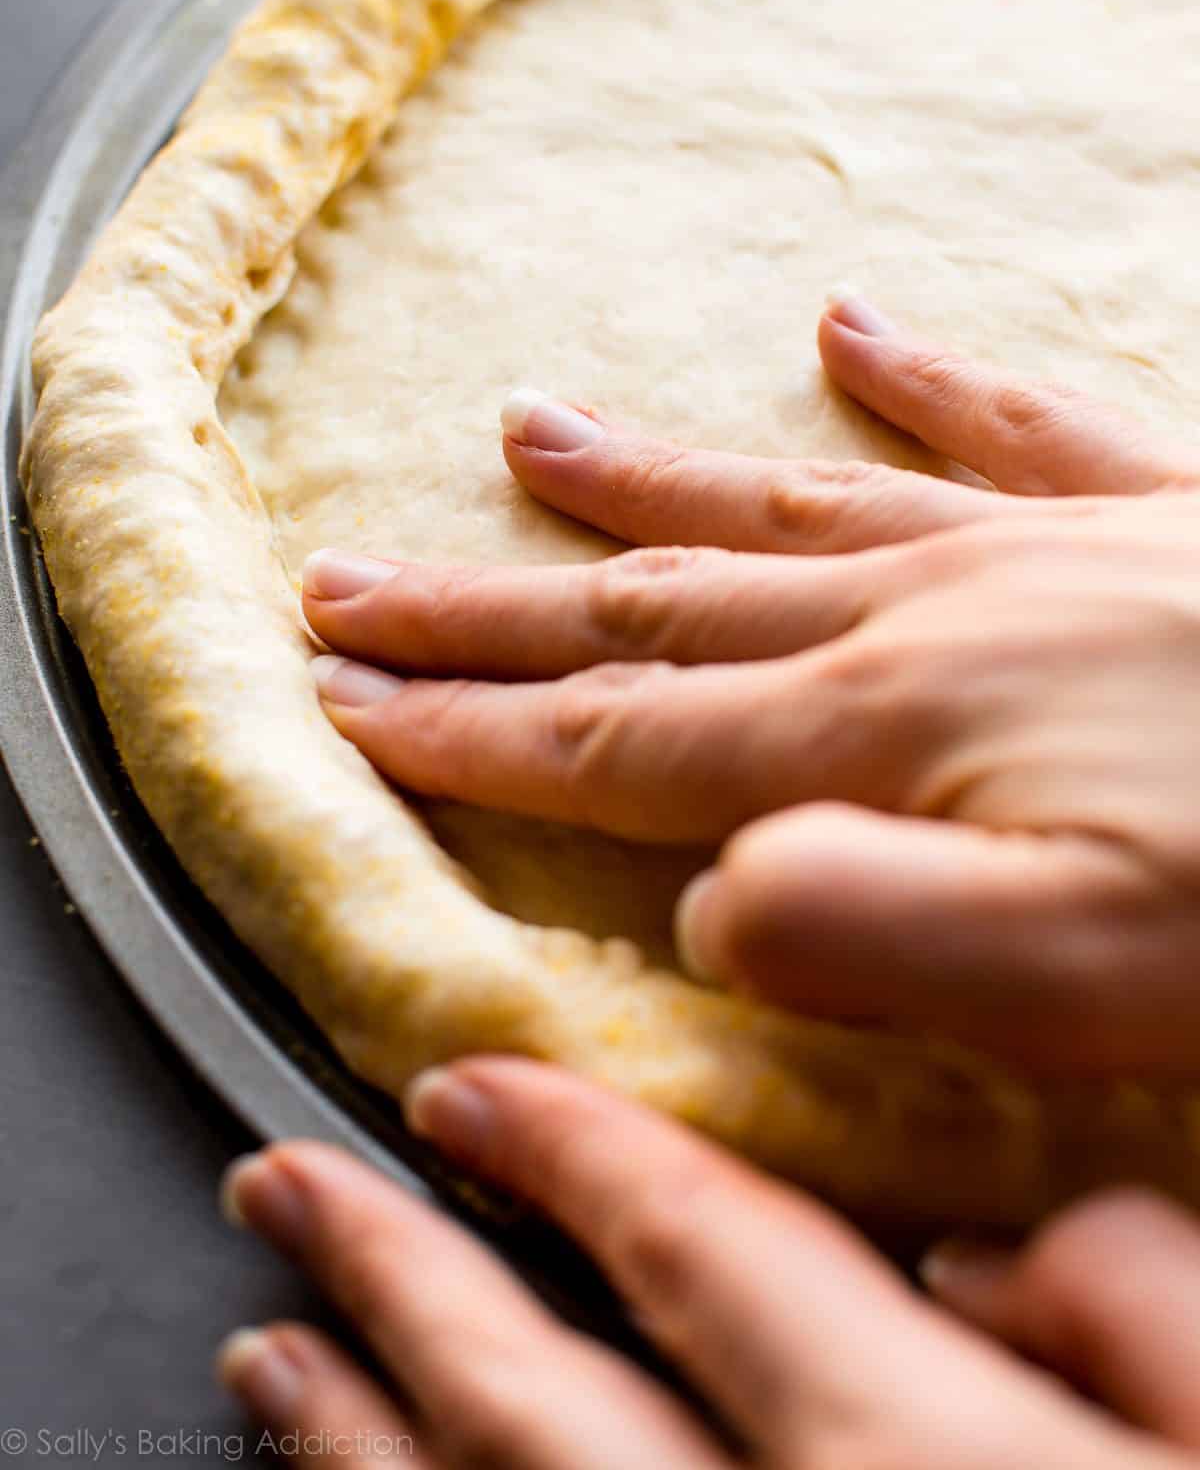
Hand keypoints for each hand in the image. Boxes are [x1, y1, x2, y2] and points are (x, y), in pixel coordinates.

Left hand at [218, 1059, 1199, 1467]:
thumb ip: (1137, 1311)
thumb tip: (998, 1255)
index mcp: (913, 1468)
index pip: (699, 1255)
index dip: (572, 1151)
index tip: (469, 1088)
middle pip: (528, 1408)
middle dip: (391, 1276)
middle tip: (280, 1184)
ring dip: (348, 1445)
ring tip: (263, 1355)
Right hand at [301, 295, 1199, 1075]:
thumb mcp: (1093, 974)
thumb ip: (872, 931)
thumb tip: (708, 899)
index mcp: (890, 737)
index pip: (622, 739)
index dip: (469, 732)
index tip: (342, 707)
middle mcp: (932, 616)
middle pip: (659, 606)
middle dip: (489, 608)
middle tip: (349, 580)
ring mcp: (1041, 543)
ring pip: (791, 500)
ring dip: (646, 482)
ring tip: (528, 437)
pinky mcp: (1159, 509)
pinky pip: (1014, 422)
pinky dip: (923, 381)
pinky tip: (857, 326)